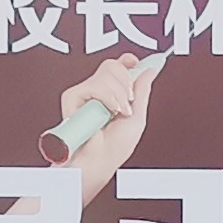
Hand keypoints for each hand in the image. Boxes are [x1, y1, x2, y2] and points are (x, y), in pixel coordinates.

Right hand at [57, 53, 156, 190]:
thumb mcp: (137, 117)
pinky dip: (107, 97)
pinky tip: (107, 111)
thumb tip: (150, 71)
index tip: (135, 63)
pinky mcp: (72, 97)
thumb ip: (142, 91)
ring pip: (106, 72)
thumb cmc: (114, 148)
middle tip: (127, 103)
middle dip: (126, 82)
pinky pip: (95, 84)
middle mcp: (96, 92)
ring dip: (119, 94)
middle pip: (112, 65)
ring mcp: (84, 93)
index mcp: (110, 95)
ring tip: (117, 112)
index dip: (126, 61)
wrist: (101, 160)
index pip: (117, 67)